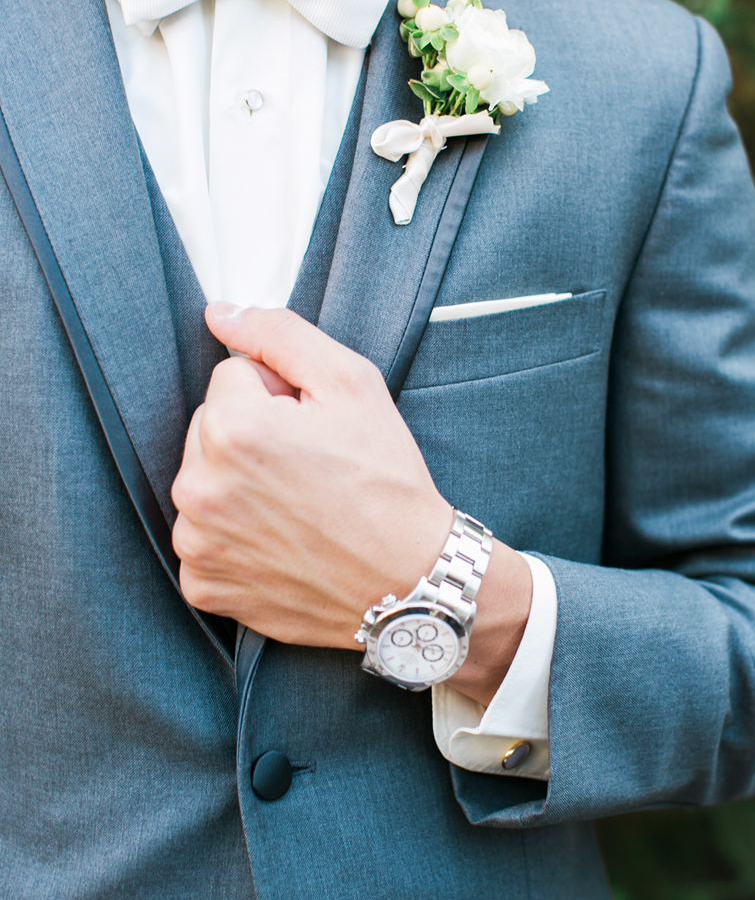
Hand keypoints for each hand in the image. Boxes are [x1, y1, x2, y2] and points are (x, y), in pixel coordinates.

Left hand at [171, 303, 529, 703]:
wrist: (412, 579)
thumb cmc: (387, 481)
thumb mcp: (353, 384)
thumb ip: (280, 334)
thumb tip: (220, 313)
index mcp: (231, 427)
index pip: (233, 377)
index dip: (283, 396)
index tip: (319, 430)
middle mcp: (199, 487)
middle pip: (212, 430)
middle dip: (255, 438)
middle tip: (315, 469)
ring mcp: (197, 543)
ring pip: (208, 485)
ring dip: (242, 488)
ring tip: (303, 508)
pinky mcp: (205, 586)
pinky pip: (208, 541)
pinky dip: (238, 541)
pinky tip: (285, 544)